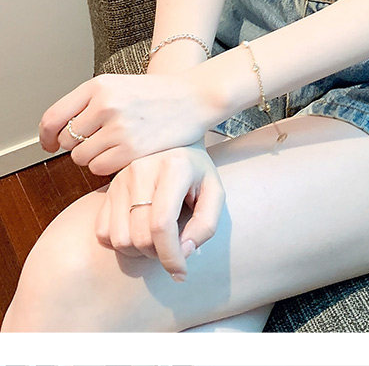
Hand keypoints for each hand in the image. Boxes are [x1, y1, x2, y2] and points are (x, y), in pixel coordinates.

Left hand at [38, 66, 217, 174]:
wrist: (194, 98)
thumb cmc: (155, 95)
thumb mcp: (118, 86)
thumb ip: (88, 104)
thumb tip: (55, 132)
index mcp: (98, 86)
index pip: (53, 118)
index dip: (46, 136)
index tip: (50, 144)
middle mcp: (106, 104)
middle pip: (66, 140)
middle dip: (77, 145)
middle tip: (98, 140)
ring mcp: (119, 127)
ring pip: (81, 157)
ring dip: (93, 157)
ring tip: (115, 144)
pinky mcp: (131, 149)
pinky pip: (99, 168)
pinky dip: (107, 165)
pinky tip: (123, 153)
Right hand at [94, 142, 225, 281]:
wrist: (175, 144)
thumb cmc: (197, 172)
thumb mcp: (214, 192)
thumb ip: (206, 224)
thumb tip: (183, 252)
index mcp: (174, 167)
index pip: (162, 224)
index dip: (171, 256)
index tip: (181, 273)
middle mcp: (142, 169)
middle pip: (139, 236)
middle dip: (158, 253)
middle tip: (172, 245)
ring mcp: (120, 178)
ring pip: (119, 239)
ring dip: (139, 250)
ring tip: (157, 237)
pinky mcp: (107, 188)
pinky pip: (103, 233)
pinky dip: (121, 242)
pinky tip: (139, 230)